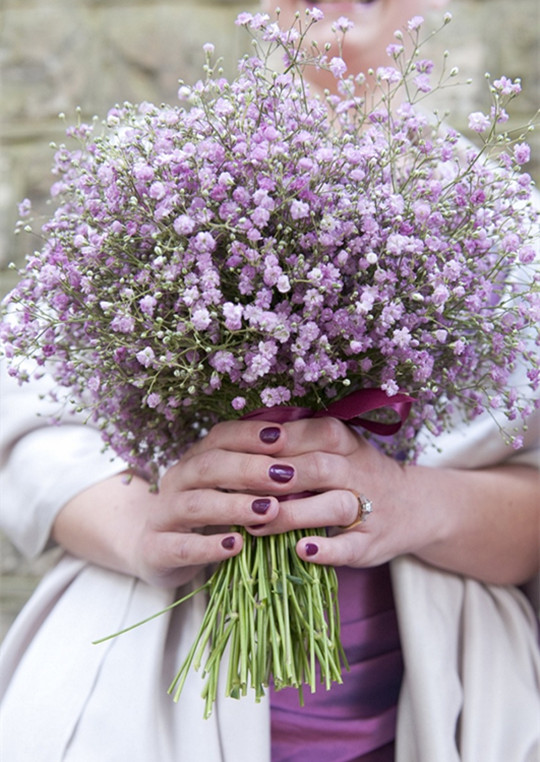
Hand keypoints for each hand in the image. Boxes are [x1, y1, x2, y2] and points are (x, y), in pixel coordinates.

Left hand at [181, 416, 421, 568]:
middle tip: (238, 488)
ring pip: (333, 506)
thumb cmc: (357, 473)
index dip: (278, 441)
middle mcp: (360, 471)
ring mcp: (369, 507)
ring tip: (257, 524)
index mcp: (347, 443)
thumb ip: (297, 442)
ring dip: (293, 514)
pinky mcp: (371, 542)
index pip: (313, 433)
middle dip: (278, 476)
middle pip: (319, 467)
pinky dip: (326, 549)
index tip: (242, 449)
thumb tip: (240, 437)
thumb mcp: (336, 449)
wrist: (414, 506)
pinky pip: (350, 546)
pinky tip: (301, 551)